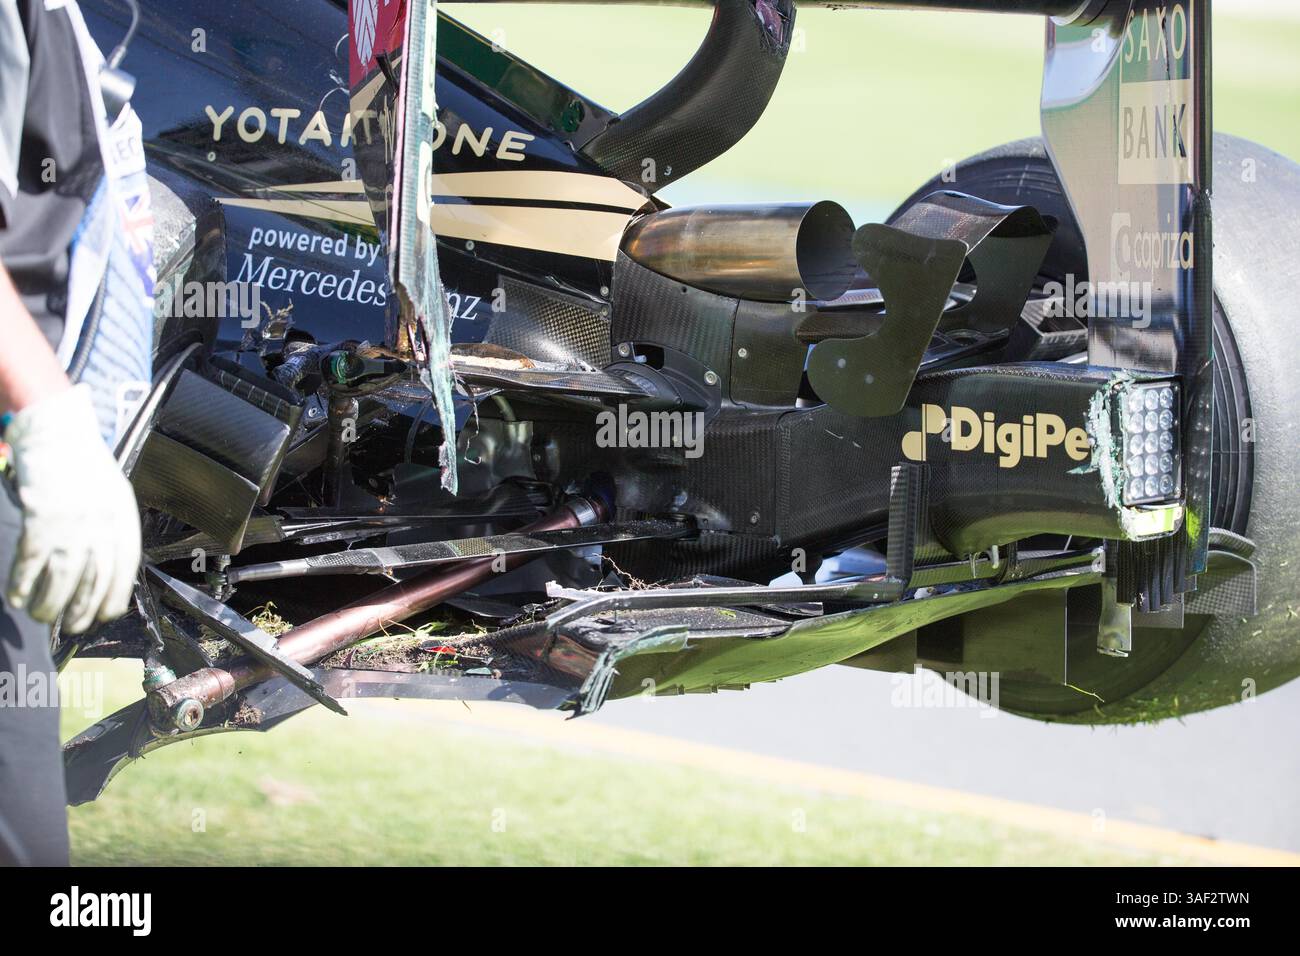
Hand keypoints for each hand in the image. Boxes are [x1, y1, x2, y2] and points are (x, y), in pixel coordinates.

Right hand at [4, 384, 140, 632]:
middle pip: (95, 581)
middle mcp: (102, 525)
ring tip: (40, 615)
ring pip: (62, 580)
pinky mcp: (40, 521)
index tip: (104, 614)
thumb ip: (112, 527)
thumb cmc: (82, 463)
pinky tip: (16, 596)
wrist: (55, 432)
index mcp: (122, 518)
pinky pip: (31, 564)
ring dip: (50, 605)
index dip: (113, 597)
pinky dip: (22, 584)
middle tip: (71, 625)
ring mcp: (71, 525)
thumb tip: (106, 564)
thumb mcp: (112, 493)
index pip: (124, 570)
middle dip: (82, 610)